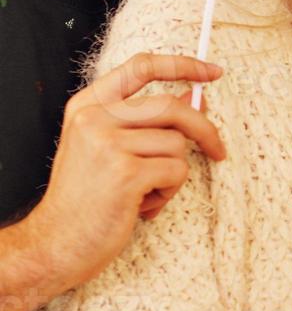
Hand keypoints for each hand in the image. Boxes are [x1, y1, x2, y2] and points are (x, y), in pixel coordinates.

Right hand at [23, 54, 226, 289]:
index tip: (213, 72)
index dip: (183, 65)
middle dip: (204, 130)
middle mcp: (94, 118)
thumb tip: (195, 98)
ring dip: (174, 173)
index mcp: (87, 106)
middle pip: (172, 106)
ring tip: (146, 192)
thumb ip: (144, 121)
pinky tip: (143, 206)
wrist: (55, 244)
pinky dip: (169, 191)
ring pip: (178, 144)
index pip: (141, 66)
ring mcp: (108, 144)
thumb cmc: (87, 198)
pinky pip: (176, 171)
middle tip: (219, 151)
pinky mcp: (126, 172)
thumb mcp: (107, 148)